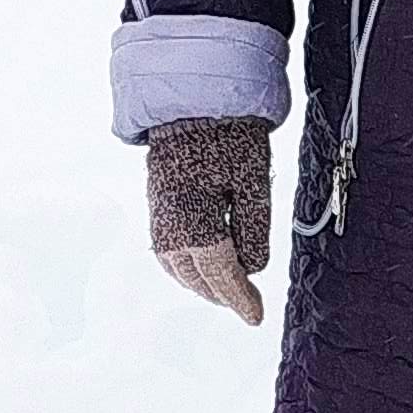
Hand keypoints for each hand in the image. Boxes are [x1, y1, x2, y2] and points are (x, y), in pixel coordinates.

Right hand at [147, 115, 271, 324]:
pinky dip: (187, 262)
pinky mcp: (156, 202)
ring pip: (176, 265)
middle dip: (220, 292)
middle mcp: (169, 222)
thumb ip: (254, 229)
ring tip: (228, 284)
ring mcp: (158, 212)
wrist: (192, 95)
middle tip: (246, 301)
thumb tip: (252, 269)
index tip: (256, 317)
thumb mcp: (254, 181)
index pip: (220, 273)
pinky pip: (167, 247)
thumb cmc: (228, 132)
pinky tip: (206, 258)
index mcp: (194, 218)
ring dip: (201, 280)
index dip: (240, 298)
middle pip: (194, 275)